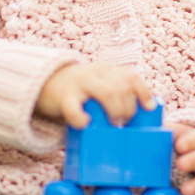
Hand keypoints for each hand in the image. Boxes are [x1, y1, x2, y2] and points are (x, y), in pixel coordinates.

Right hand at [35, 62, 154, 127]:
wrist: (45, 82)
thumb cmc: (80, 90)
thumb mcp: (99, 84)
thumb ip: (116, 92)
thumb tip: (144, 111)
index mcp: (106, 70)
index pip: (130, 76)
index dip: (142, 92)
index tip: (149, 108)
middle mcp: (95, 73)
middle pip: (121, 87)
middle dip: (128, 107)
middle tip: (125, 121)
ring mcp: (79, 83)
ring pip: (106, 93)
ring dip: (115, 111)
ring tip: (113, 124)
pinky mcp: (64, 96)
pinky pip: (74, 107)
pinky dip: (81, 118)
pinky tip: (86, 124)